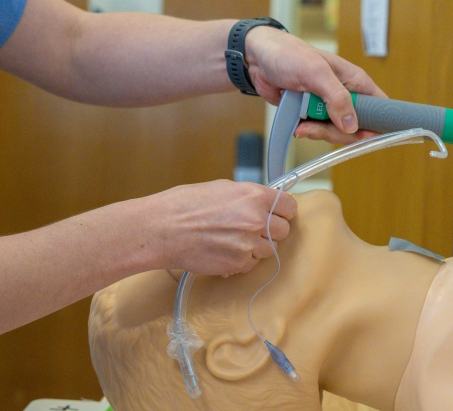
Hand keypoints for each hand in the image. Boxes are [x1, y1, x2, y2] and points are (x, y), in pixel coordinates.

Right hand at [141, 180, 296, 276]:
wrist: (162, 229)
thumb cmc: (185, 205)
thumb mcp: (222, 188)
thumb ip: (249, 197)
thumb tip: (264, 203)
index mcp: (254, 196)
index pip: (289, 207)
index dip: (282, 211)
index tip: (277, 214)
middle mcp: (256, 220)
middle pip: (283, 230)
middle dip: (271, 229)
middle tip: (252, 228)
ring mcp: (249, 244)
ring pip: (269, 249)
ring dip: (257, 246)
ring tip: (234, 239)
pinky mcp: (238, 264)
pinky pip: (252, 263)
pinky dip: (242, 259)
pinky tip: (224, 249)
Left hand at [244, 27, 387, 143]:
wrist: (258, 58)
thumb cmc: (289, 54)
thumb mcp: (316, 73)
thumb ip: (336, 98)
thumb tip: (352, 125)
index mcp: (354, 81)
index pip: (379, 107)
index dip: (377, 124)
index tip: (364, 136)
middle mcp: (345, 95)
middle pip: (356, 127)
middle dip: (338, 132)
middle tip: (318, 128)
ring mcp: (328, 106)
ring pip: (336, 132)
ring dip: (319, 133)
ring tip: (302, 125)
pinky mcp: (312, 113)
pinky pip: (318, 131)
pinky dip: (308, 132)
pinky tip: (297, 125)